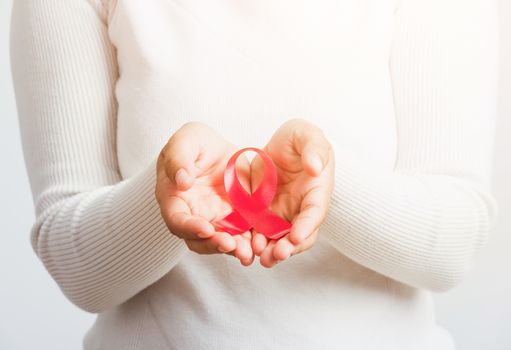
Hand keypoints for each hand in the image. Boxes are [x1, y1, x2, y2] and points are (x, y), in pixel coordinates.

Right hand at [156, 122, 254, 265]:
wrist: (218, 149)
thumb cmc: (194, 144)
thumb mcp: (185, 140)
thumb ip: (178, 158)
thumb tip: (181, 181)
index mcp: (175, 199)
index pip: (177, 219)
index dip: (189, 227)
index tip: (205, 228)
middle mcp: (194, 215)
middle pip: (199, 238)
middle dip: (214, 244)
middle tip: (230, 244)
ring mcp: (215, 219)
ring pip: (221, 241)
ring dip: (233, 249)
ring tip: (247, 252)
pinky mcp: (236, 219)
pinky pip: (242, 234)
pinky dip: (250, 241)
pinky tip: (261, 243)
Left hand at [250, 119, 334, 267]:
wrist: (277, 145)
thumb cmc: (297, 139)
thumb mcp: (306, 134)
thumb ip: (314, 148)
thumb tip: (315, 168)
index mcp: (316, 191)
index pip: (315, 212)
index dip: (307, 226)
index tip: (297, 236)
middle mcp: (301, 208)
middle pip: (299, 234)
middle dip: (289, 247)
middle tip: (277, 255)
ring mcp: (282, 214)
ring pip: (279, 239)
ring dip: (271, 251)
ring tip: (260, 257)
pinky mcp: (263, 215)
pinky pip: (259, 233)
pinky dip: (254, 243)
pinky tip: (245, 248)